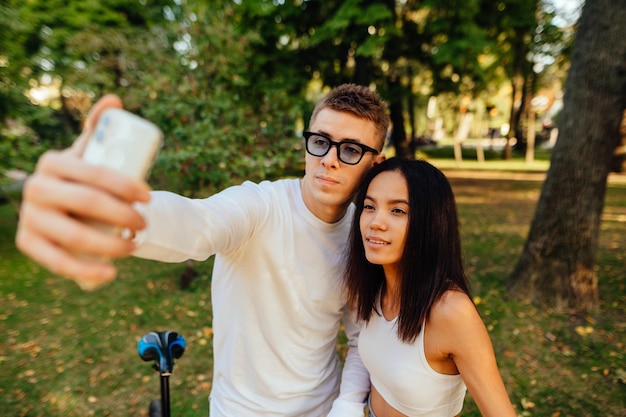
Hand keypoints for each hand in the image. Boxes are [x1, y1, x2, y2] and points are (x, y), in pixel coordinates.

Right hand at [15, 95, 152, 289]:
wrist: (67, 207)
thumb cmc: (88, 179)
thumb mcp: (94, 154)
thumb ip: (102, 127)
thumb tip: (115, 100)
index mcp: (52, 161)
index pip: (94, 173)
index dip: (125, 185)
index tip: (150, 196)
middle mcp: (35, 188)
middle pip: (87, 203)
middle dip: (122, 214)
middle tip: (145, 223)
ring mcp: (29, 218)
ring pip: (74, 235)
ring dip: (110, 244)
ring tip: (134, 245)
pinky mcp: (29, 244)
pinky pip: (57, 262)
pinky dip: (85, 270)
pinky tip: (110, 274)